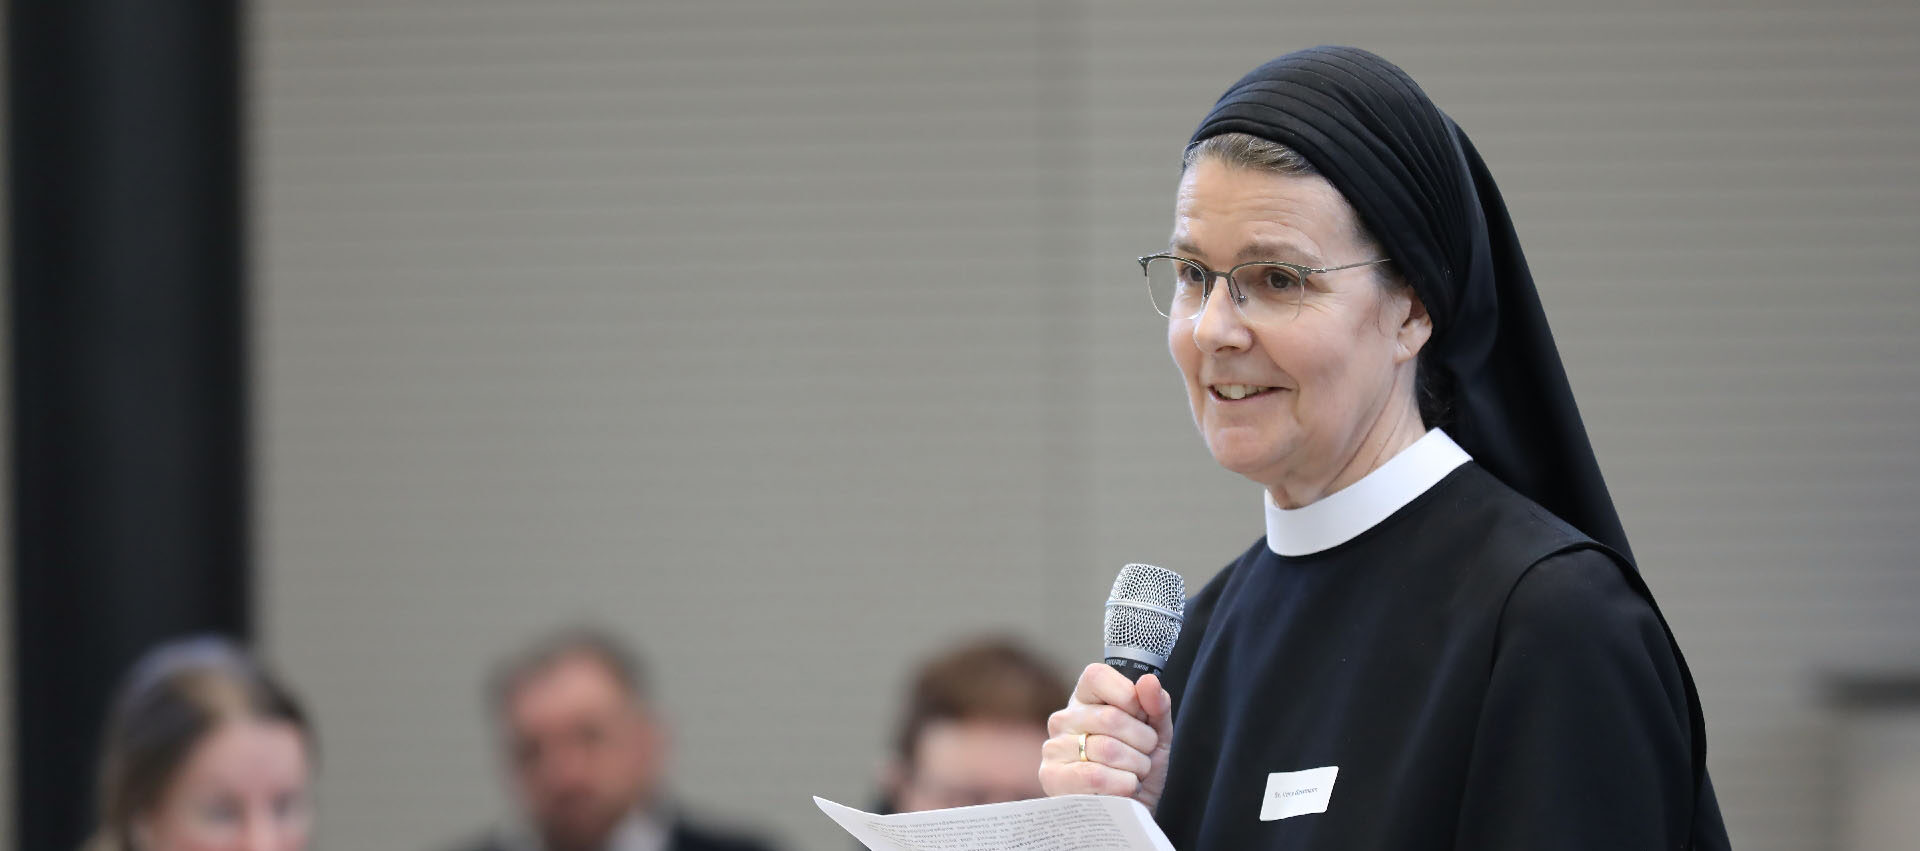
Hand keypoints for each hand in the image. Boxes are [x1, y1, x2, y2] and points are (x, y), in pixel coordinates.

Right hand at [1038, 663, 1174, 810]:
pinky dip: (1122, 785)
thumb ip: (1156, 705)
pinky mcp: (1051, 778)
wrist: (1131, 815)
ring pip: (1107, 748)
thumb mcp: (1156, 734)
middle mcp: (1063, 719)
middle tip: (1144, 755)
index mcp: (1085, 700)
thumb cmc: (1138, 770)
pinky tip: (1124, 789)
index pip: (1096, 676)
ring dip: (1135, 766)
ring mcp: (1054, 748)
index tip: (1141, 714)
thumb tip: (1149, 682)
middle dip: (1142, 742)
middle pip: (1111, 716)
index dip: (1126, 695)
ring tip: (1134, 775)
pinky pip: (1096, 776)